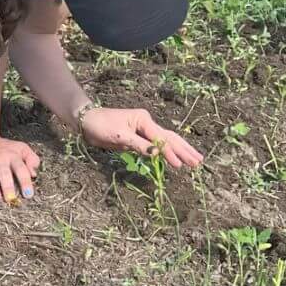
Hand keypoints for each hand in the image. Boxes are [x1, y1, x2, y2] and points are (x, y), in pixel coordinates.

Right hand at [0, 136, 40, 202]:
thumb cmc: (7, 148)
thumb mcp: (22, 149)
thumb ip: (32, 159)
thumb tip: (33, 174)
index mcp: (14, 156)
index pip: (21, 169)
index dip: (25, 182)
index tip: (28, 194)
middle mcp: (0, 158)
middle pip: (4, 172)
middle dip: (7, 186)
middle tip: (10, 198)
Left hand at [78, 106, 202, 169]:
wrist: (87, 122)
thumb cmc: (101, 125)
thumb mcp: (118, 136)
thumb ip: (138, 145)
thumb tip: (157, 154)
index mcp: (143, 120)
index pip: (161, 139)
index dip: (170, 153)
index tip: (179, 165)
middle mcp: (147, 124)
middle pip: (170, 138)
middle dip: (184, 150)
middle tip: (198, 162)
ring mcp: (144, 131)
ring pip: (167, 141)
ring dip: (181, 151)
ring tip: (195, 160)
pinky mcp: (139, 138)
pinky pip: (157, 146)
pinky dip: (168, 152)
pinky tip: (178, 159)